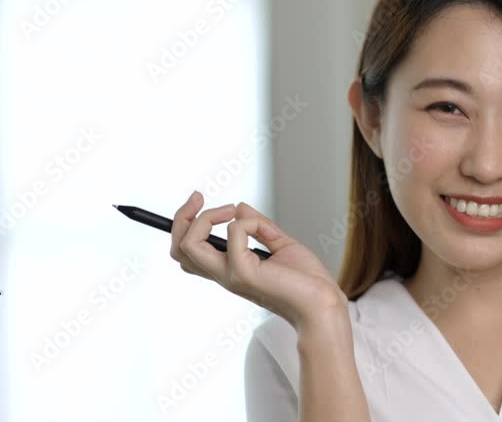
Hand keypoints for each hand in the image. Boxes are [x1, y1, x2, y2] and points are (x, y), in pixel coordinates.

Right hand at [169, 191, 347, 330]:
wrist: (323, 304)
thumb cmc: (307, 283)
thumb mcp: (281, 245)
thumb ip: (259, 227)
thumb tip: (241, 208)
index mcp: (230, 269)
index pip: (189, 252)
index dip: (185, 224)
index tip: (200, 201)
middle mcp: (224, 274)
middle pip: (178, 250)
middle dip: (181, 217)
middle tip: (198, 197)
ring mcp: (231, 275)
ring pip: (189, 246)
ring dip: (204, 218)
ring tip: (228, 210)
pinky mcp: (244, 272)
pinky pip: (233, 234)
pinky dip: (246, 222)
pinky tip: (262, 227)